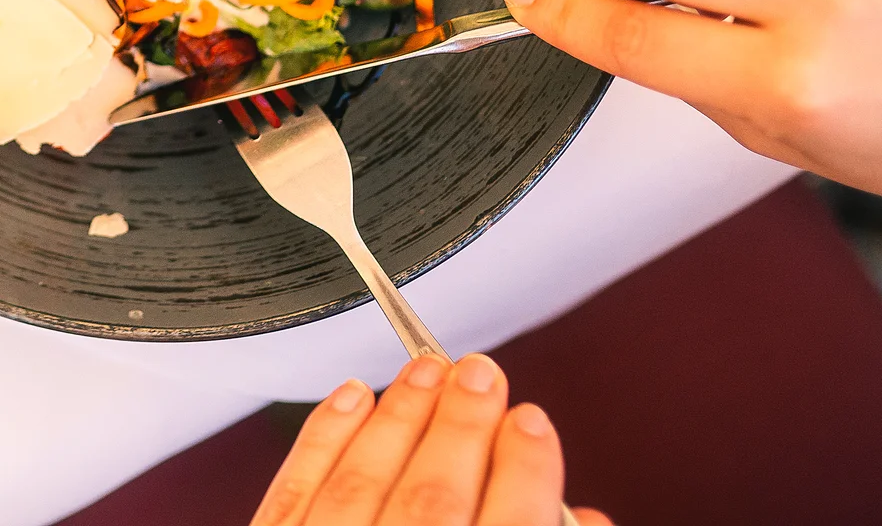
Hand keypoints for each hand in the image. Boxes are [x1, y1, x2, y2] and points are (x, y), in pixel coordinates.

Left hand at [251, 353, 607, 525]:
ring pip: (364, 486)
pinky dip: (323, 439)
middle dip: (463, 425)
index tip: (534, 421)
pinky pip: (294, 495)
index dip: (528, 470)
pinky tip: (350, 397)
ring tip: (427, 370)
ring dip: (400, 418)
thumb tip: (587, 514)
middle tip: (482, 372)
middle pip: (434, 499)